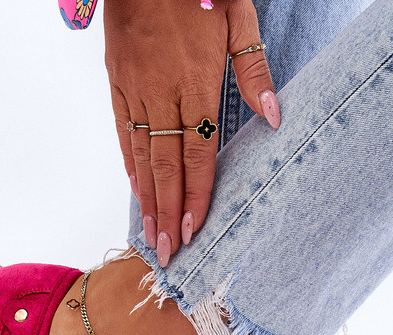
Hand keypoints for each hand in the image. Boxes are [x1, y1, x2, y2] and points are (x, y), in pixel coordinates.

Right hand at [104, 0, 278, 266]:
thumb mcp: (238, 17)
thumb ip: (254, 70)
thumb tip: (274, 117)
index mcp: (196, 81)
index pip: (197, 152)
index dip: (195, 195)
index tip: (194, 230)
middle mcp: (162, 92)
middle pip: (166, 166)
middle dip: (168, 213)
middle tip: (167, 254)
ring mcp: (136, 89)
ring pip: (142, 156)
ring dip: (148, 201)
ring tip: (152, 237)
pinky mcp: (118, 82)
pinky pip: (123, 132)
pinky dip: (130, 165)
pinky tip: (137, 192)